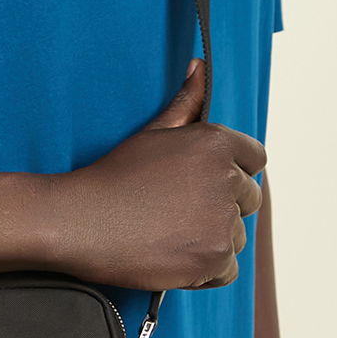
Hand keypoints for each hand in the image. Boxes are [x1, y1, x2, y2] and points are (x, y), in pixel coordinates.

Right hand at [55, 60, 266, 289]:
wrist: (80, 222)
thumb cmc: (113, 176)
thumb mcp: (153, 132)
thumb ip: (186, 102)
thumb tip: (200, 66)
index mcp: (215, 143)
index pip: (255, 159)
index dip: (231, 174)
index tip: (202, 186)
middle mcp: (226, 179)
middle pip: (249, 199)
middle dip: (222, 207)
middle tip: (178, 212)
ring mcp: (222, 221)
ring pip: (237, 235)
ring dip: (211, 239)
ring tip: (168, 234)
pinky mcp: (214, 258)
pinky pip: (227, 269)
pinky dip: (205, 270)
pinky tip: (172, 255)